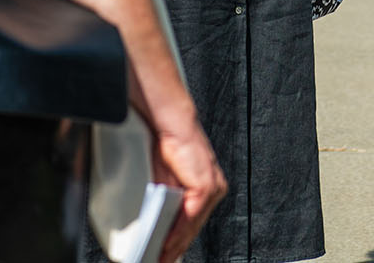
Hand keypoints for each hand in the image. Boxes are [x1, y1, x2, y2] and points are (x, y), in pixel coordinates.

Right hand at [150, 122, 225, 262]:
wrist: (173, 124)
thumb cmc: (170, 146)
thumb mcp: (167, 180)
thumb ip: (167, 201)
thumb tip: (160, 222)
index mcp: (207, 186)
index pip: (193, 220)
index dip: (180, 239)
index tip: (167, 253)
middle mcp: (214, 189)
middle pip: (194, 227)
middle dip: (176, 247)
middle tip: (161, 259)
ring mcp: (212, 188)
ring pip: (193, 225)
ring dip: (175, 244)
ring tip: (161, 256)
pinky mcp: (205, 186)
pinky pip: (191, 217)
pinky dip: (177, 232)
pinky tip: (167, 243)